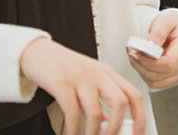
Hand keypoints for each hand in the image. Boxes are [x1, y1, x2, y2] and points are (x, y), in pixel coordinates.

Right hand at [19, 37, 145, 134]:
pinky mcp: (61, 84)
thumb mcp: (88, 81)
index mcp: (108, 74)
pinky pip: (73, 112)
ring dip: (94, 133)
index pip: (134, 95)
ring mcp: (80, 78)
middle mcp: (98, 74)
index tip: (138, 133)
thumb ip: (100, 101)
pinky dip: (74, 129)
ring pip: (96, 112)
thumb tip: (110, 124)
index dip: (140, 116)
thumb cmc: (63, 67)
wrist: (37, 52)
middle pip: (120, 102)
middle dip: (118, 127)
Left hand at [127, 9, 177, 89]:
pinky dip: (145, 75)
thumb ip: (158, 32)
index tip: (134, 53)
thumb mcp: (165, 20)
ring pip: (156, 82)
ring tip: (135, 56)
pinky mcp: (174, 78)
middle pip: (160, 76)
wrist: (176, 28)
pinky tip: (142, 63)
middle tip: (131, 52)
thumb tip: (150, 46)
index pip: (168, 64)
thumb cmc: (171, 22)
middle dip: (141, 65)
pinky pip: (156, 84)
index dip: (148, 62)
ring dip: (141, 71)